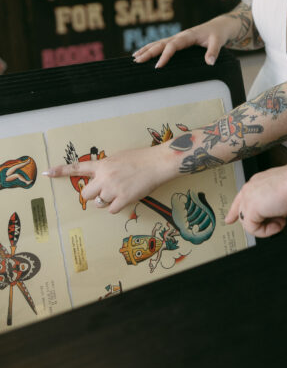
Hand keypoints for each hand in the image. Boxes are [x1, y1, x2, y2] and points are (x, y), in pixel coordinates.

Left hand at [44, 144, 176, 214]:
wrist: (158, 163)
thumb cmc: (142, 158)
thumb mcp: (119, 158)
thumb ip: (107, 167)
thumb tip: (101, 177)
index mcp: (103, 165)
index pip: (77, 167)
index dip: (61, 171)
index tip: (47, 173)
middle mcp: (104, 177)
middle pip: (86, 194)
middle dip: (92, 195)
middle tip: (102, 192)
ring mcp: (113, 189)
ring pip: (98, 203)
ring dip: (106, 201)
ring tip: (119, 193)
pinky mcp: (123, 199)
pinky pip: (111, 210)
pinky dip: (116, 207)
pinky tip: (125, 198)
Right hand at [133, 15, 232, 68]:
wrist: (219, 26)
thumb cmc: (218, 33)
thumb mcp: (219, 41)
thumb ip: (214, 51)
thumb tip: (210, 62)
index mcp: (187, 36)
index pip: (172, 46)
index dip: (165, 55)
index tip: (158, 66)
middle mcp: (180, 36)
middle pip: (161, 43)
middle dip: (148, 52)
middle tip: (137, 61)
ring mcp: (177, 38)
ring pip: (158, 43)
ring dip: (146, 49)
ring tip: (135, 57)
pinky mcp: (177, 41)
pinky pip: (162, 44)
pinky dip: (151, 48)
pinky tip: (143, 53)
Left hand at [226, 162, 286, 237]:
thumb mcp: (283, 194)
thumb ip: (274, 202)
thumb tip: (278, 213)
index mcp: (258, 181)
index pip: (242, 197)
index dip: (234, 211)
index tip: (229, 220)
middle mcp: (251, 187)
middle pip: (240, 211)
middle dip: (253, 223)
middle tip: (274, 225)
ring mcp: (248, 197)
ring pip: (247, 222)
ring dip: (266, 226)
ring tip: (282, 220)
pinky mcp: (251, 208)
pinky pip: (252, 229)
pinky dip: (267, 231)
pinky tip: (280, 223)